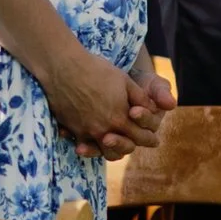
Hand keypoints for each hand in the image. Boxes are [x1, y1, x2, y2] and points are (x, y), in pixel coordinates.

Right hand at [43, 44, 170, 161]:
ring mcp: (86, 131)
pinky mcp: (72, 130)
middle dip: (130, 146)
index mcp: (120, 117)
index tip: (154, 141)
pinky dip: (89, 146)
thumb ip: (141, 99)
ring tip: (114, 144)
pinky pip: (84, 145)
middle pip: (122, 148)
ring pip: (102, 152)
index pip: (139, 136)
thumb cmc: (98, 70)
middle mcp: (104, 129)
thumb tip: (155, 109)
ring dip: (110, 149)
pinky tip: (92, 141)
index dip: (148, 139)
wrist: (65, 68)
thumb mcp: (125, 81)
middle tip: (133, 143)